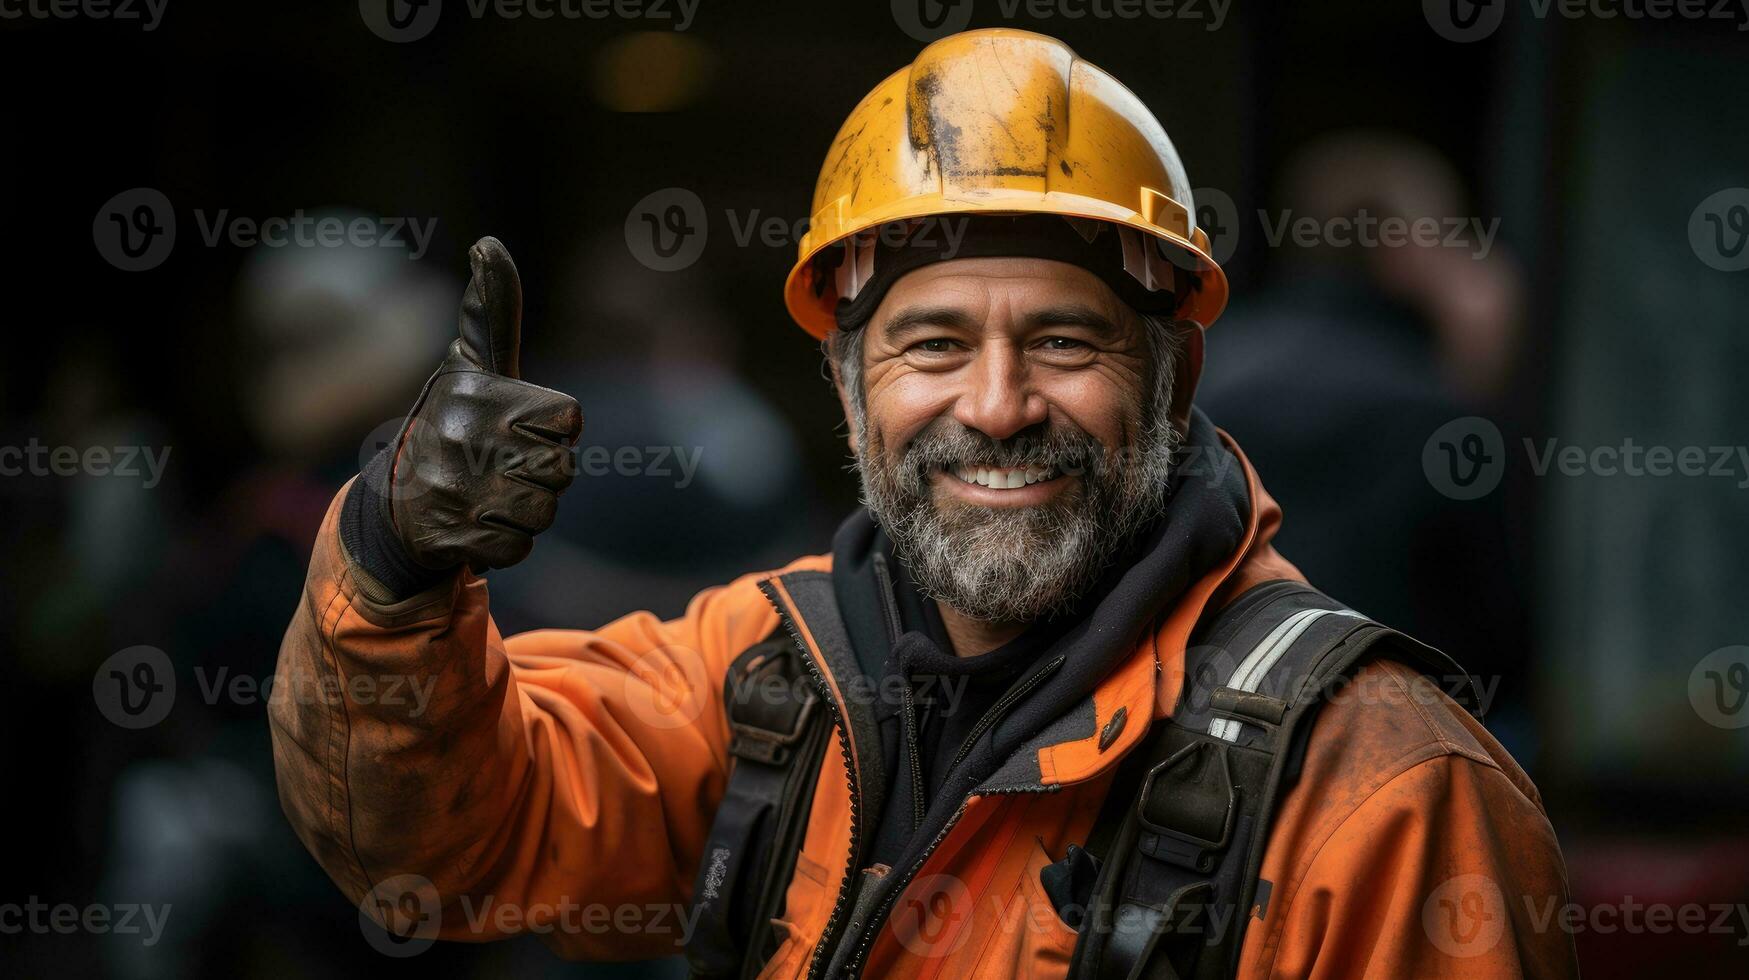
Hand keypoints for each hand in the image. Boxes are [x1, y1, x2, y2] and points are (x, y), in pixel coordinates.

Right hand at [378, 236, 581, 573]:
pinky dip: (505, 543)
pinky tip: (477, 525)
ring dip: (526, 511)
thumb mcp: (473, 366)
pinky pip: (519, 548)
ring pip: (546, 512)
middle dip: (542, 475)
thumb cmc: (453, 425)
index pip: (570, 420)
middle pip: (564, 470)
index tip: (517, 431)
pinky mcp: (451, 538)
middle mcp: (462, 437)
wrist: (393, 503)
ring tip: (490, 496)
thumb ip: (493, 311)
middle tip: (502, 468)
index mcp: (477, 393)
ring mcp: (455, 491)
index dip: (553, 431)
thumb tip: (489, 243)